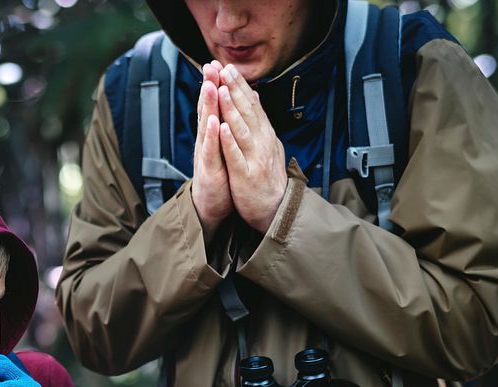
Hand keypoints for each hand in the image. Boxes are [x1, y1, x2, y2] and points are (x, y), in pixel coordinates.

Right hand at [192, 62, 233, 238]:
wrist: (210, 206)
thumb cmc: (218, 176)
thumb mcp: (222, 148)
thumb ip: (223, 127)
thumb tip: (227, 107)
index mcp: (212, 135)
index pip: (213, 106)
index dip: (214, 84)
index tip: (217, 63)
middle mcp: (206, 142)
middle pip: (206, 110)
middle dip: (208, 87)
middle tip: (209, 64)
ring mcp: (206, 155)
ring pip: (206, 126)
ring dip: (207, 106)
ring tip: (210, 85)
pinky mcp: (208, 170)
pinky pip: (210, 151)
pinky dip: (212, 136)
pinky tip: (213, 122)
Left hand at [217, 64, 286, 233]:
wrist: (276, 209)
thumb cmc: (267, 179)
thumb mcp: (268, 146)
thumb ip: (260, 123)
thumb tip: (256, 98)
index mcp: (265, 135)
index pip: (252, 105)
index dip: (240, 86)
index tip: (228, 67)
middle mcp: (262, 142)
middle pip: (248, 111)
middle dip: (235, 88)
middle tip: (224, 68)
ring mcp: (254, 158)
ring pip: (241, 129)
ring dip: (232, 108)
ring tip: (222, 89)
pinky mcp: (246, 175)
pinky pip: (236, 155)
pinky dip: (228, 140)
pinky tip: (221, 126)